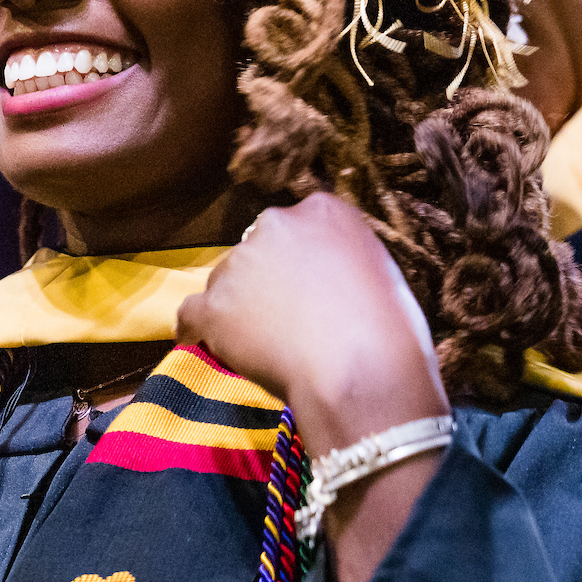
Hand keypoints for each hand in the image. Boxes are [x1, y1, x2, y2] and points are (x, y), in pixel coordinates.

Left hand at [176, 192, 446, 454]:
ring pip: (225, 281)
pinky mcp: (213, 305)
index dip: (298, 260)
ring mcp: (238, 263)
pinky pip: (191, 314)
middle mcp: (275, 224)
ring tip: (262, 344)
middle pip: (257, 248)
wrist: (362, 370)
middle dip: (265, 278)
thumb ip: (342, 259)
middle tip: (286, 318)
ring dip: (237, 305)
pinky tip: (207, 345)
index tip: (307, 287)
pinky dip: (198, 330)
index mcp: (323, 211)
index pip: (297, 225)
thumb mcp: (379, 271)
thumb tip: (326, 277)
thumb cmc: (390, 329)